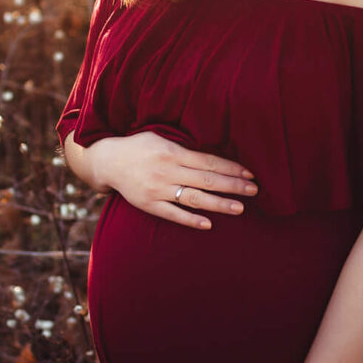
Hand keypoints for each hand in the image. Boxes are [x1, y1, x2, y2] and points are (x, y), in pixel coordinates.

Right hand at [87, 130, 257, 229]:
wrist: (108, 161)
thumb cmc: (140, 147)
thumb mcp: (162, 138)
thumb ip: (185, 148)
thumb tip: (214, 156)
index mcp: (173, 152)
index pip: (208, 161)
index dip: (231, 167)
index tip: (250, 173)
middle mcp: (167, 171)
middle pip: (206, 179)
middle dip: (232, 185)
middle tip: (254, 190)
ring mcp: (158, 189)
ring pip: (193, 198)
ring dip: (218, 204)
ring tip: (239, 208)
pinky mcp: (149, 204)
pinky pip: (172, 214)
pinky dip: (190, 219)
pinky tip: (208, 224)